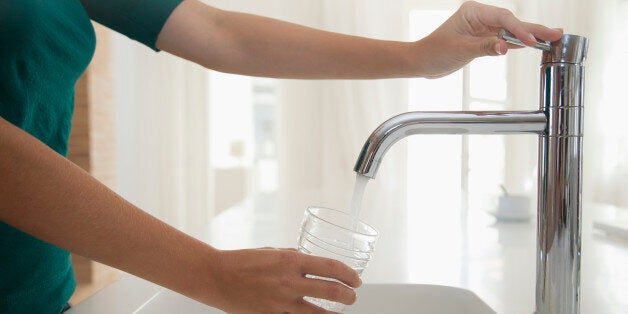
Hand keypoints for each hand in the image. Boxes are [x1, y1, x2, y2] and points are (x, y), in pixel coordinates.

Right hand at [208, 248, 360, 312]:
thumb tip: (309, 260)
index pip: (331, 268)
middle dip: (349, 296)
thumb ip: (293, 257)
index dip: (349, 275)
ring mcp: (281, 302)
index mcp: (291, 261)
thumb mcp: (273, 251)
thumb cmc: (243, 261)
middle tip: (352, 297)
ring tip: (340, 313)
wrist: (217, 277)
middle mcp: (289, 282)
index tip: (356, 279)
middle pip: (331, 292)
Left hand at [415, 1, 562, 77]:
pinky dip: (519, 43)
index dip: (519, 30)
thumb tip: (505, 48)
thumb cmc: (434, 52)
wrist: (422, 62)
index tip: (531, 41)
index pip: (503, 19)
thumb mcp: (460, 50)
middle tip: (556, 34)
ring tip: (553, 37)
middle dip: (533, 29)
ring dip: (530, 36)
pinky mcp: (484, 40)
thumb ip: (484, 47)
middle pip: (512, 22)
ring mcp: (483, 28)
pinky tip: (535, 44)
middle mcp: (480, 17)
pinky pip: (505, 40)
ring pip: (512, 31)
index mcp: (473, 11)